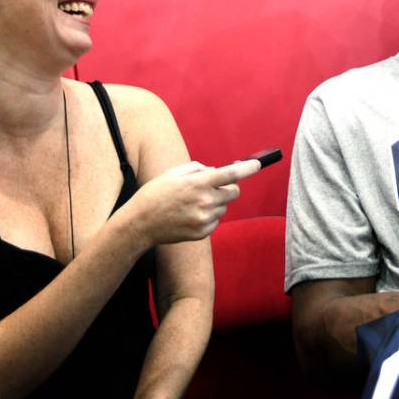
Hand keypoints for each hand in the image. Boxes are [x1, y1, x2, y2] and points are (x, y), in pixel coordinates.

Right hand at [126, 159, 260, 246]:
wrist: (140, 223)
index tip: (257, 165)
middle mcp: (204, 201)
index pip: (230, 174)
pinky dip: (208, 217)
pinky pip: (215, 221)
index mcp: (198, 183)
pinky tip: (189, 215)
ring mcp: (204, 219)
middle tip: (212, 187)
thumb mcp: (174, 173)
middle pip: (234, 192)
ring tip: (192, 204)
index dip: (247, 169)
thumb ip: (199, 169)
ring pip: (224, 207)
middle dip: (228, 188)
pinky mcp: (202, 232)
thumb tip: (216, 171)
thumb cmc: (156, 194)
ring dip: (215, 203)